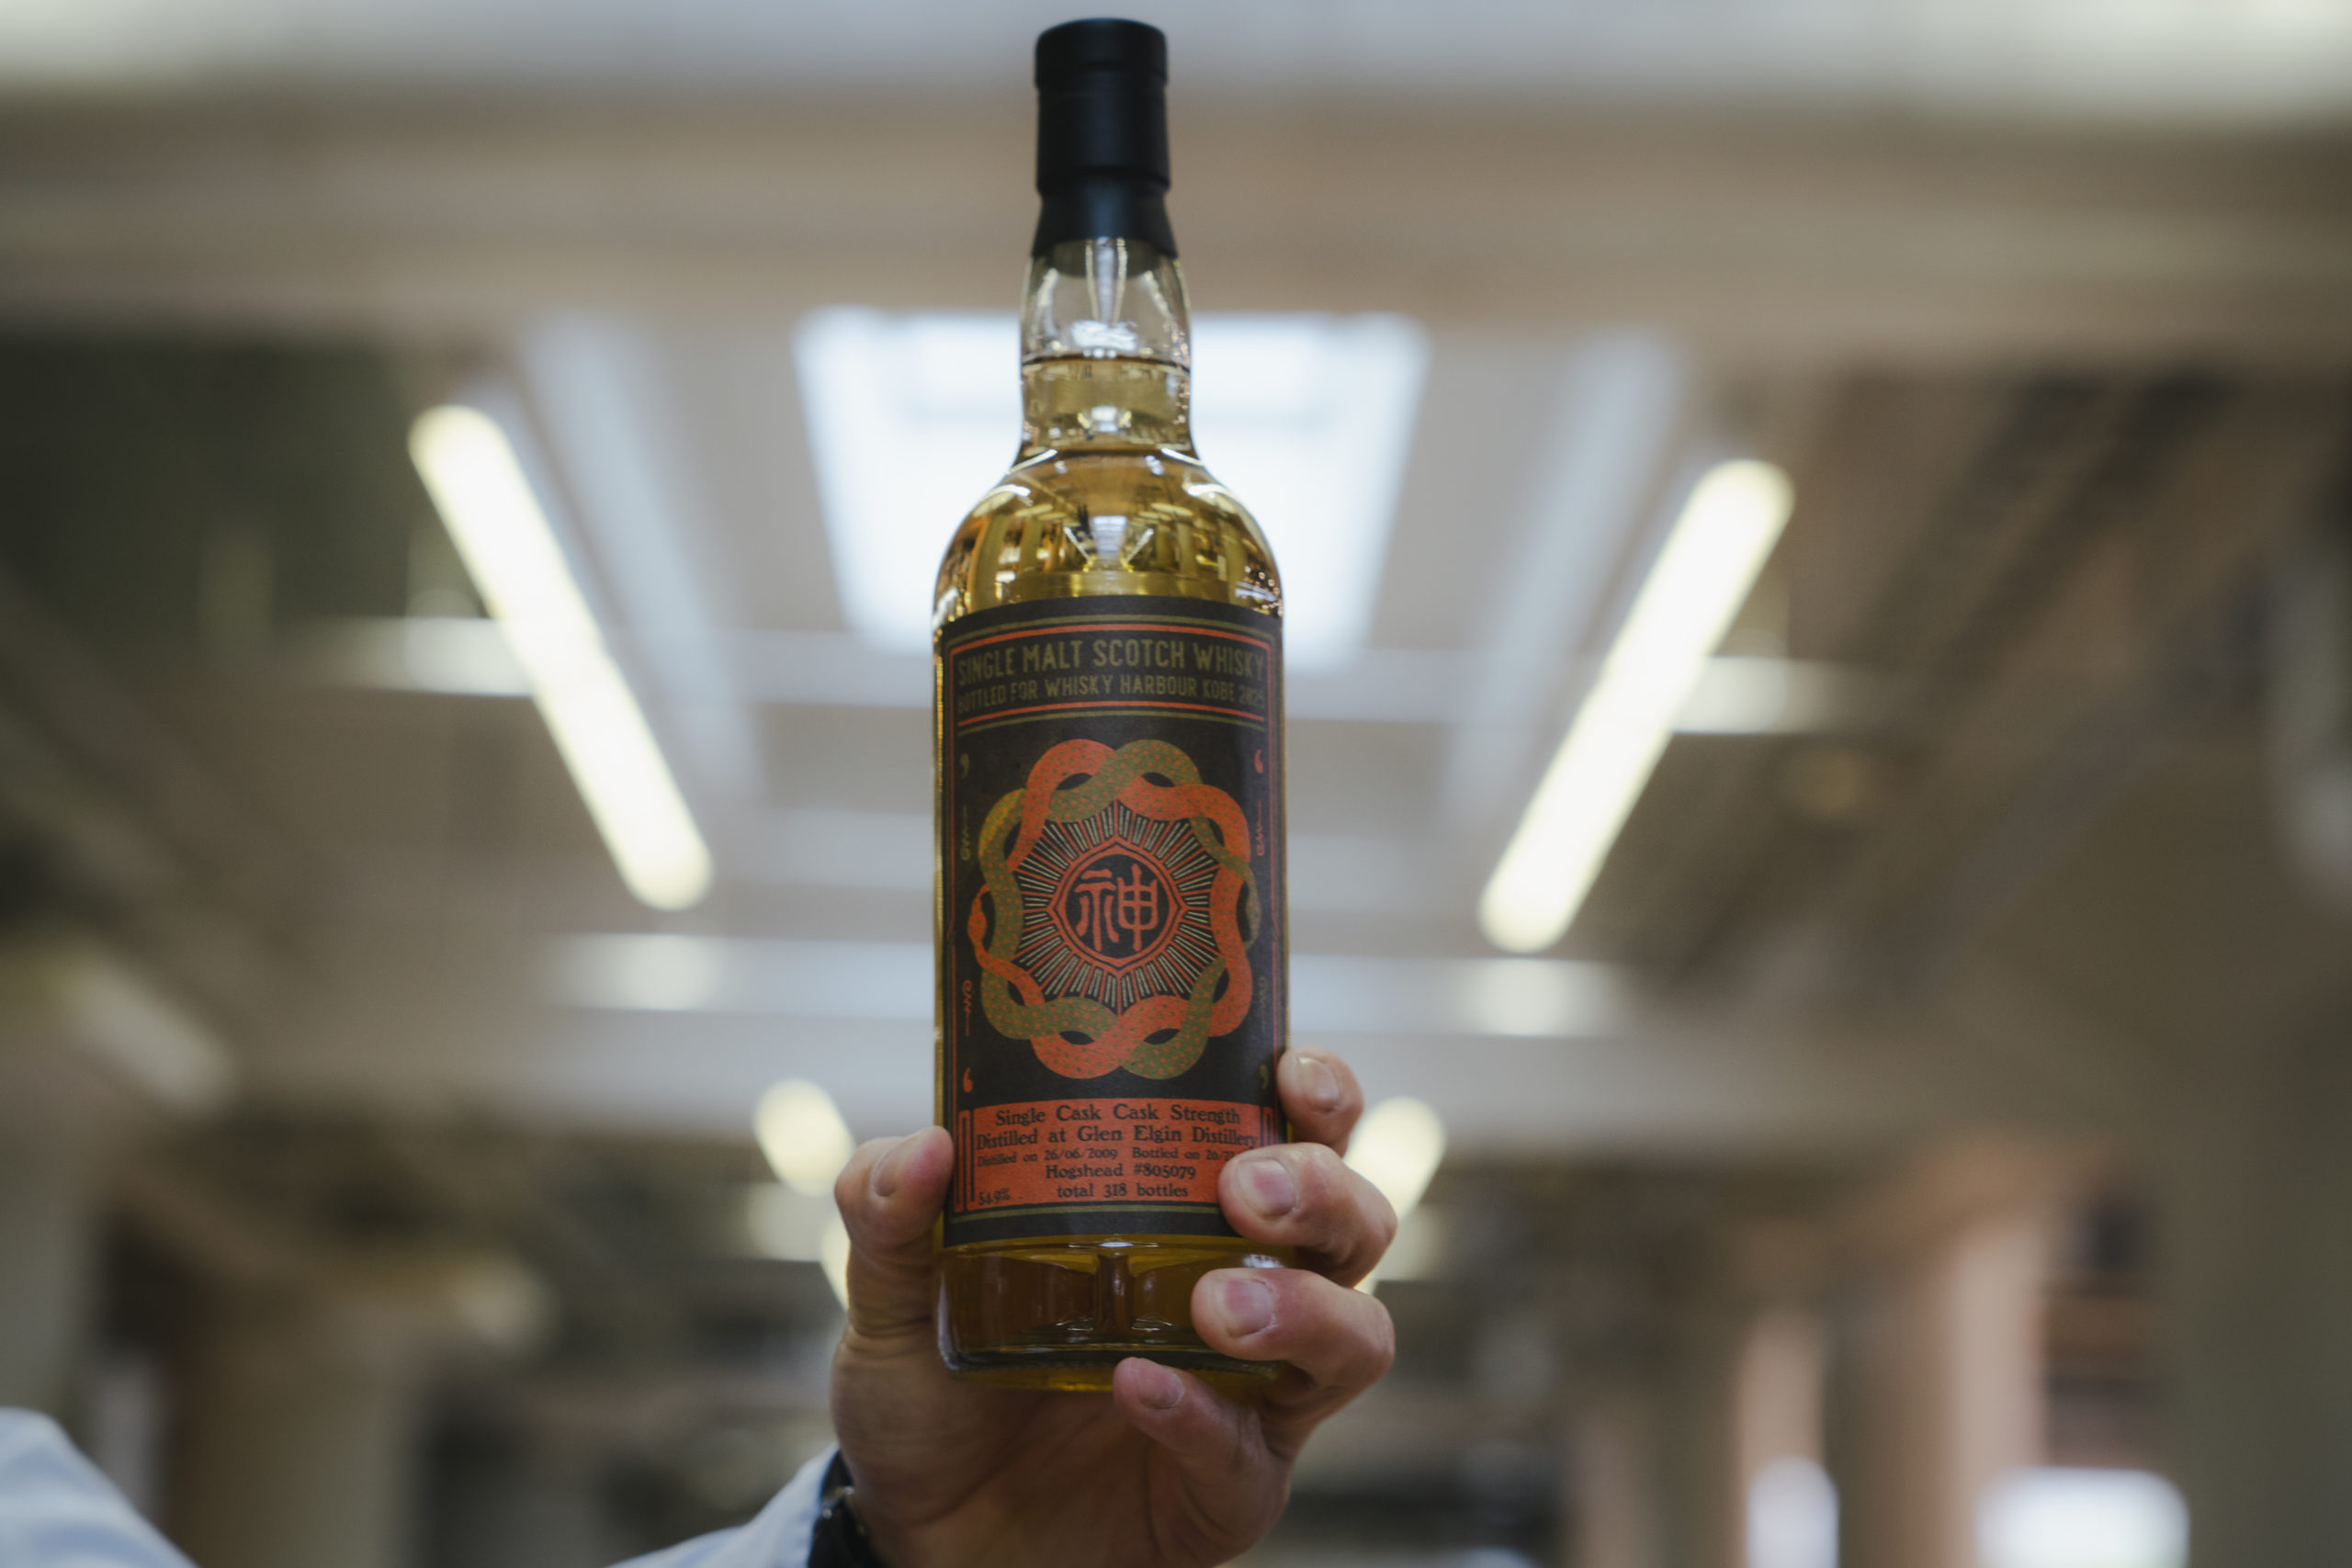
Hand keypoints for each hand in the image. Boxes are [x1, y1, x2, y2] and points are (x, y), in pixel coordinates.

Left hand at [828, 1045, 1396, 1567]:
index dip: (1320, 1094)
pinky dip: (1199, 1416)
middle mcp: (1250, 1294)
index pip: (1301, 1134)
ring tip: (1214, 1307)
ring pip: (1355, 1339)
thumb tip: (926, 1145)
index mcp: (1193, 1218)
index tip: (1286, 1072)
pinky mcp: (1225, 1491)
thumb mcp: (894, 1293)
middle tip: (1244, 1189)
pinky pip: (1247, 1456)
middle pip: (1357, 1224)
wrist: (916, 1530)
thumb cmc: (937, 1390)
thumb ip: (890, 1213)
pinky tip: (1136, 1387)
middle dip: (1323, 1191)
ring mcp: (1250, 1398)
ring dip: (1302, 1308)